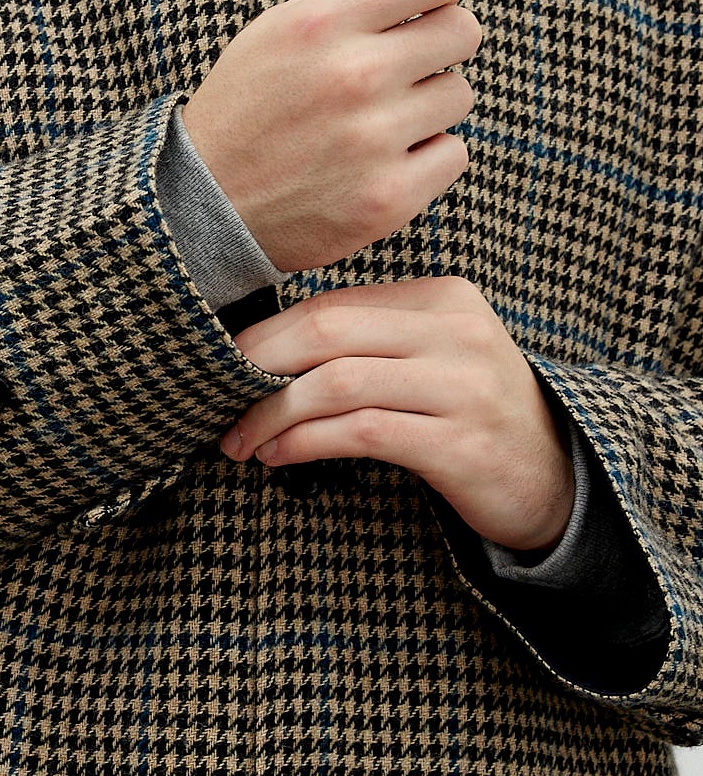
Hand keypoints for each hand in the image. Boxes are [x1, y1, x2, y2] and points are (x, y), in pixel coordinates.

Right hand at [179, 0, 482, 274]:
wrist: (201, 209)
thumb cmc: (246, 108)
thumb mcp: (279, 30)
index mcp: (319, 25)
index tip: (423, 10)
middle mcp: (351, 77)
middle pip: (463, 32)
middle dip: (438, 45)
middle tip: (400, 69)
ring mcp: (372, 142)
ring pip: (458, 95)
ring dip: (426, 106)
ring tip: (376, 122)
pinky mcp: (388, 200)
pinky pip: (454, 154)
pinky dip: (425, 158)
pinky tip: (379, 162)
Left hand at [219, 275, 576, 554]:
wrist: (557, 478)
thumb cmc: (469, 415)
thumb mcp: (429, 358)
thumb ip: (367, 342)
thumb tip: (264, 351)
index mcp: (443, 297)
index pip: (331, 304)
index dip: (265, 337)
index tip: (223, 366)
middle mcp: (457, 331)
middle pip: (326, 331)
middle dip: (257, 367)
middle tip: (217, 400)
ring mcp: (463, 386)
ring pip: (336, 382)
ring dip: (272, 413)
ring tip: (241, 440)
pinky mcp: (461, 442)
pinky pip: (360, 431)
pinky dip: (305, 442)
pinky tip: (279, 456)